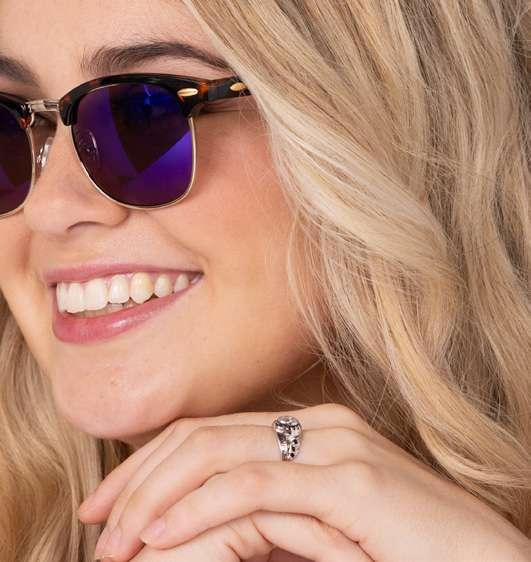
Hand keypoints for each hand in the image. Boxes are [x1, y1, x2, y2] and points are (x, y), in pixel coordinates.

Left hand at [78, 403, 530, 561]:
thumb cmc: (408, 550)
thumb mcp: (325, 526)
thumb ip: (272, 513)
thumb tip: (201, 523)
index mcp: (313, 428)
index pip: (213, 430)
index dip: (154, 462)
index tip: (115, 503)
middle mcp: (320, 424)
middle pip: (204, 436)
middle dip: (140, 476)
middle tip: (97, 519)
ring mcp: (337, 446)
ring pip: (219, 454)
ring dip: (157, 497)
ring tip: (118, 540)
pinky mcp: (352, 480)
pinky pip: (255, 488)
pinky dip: (197, 512)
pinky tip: (162, 537)